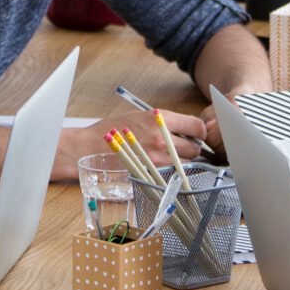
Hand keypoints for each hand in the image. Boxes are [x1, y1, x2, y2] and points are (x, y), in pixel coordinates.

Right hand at [52, 112, 207, 181]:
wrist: (89, 147)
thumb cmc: (113, 130)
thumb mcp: (141, 116)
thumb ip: (164, 121)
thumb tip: (186, 128)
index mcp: (160, 118)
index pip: (196, 126)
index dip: (200, 132)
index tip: (196, 134)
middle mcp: (161, 138)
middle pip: (195, 148)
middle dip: (193, 148)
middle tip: (184, 147)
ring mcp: (157, 158)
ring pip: (185, 162)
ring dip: (183, 161)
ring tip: (170, 157)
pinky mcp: (150, 173)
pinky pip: (171, 173)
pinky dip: (171, 171)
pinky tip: (162, 166)